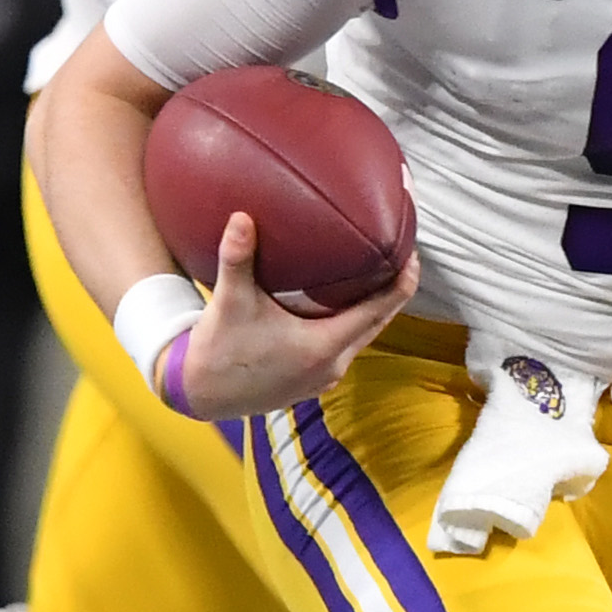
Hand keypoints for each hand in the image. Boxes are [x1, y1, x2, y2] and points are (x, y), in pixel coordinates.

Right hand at [158, 214, 419, 422]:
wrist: (199, 394)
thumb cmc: (217, 351)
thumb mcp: (229, 302)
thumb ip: (237, 259)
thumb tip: (241, 217)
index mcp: (324, 347)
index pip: (380, 309)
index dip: (402, 280)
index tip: (412, 250)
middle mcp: (333, 365)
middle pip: (380, 321)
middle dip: (394, 287)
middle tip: (402, 250)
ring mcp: (325, 376)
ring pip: (364, 334)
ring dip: (374, 306)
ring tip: (380, 271)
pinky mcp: (314, 380)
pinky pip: (347, 344)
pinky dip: (353, 321)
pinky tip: (345, 300)